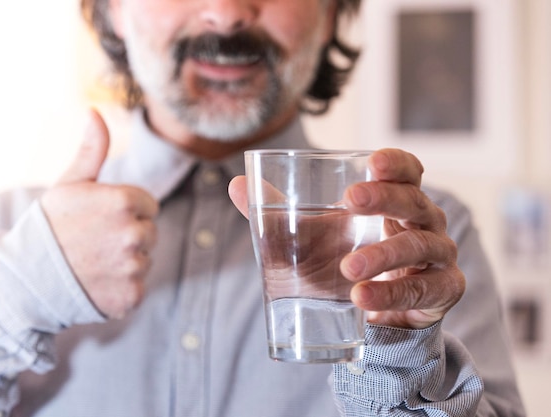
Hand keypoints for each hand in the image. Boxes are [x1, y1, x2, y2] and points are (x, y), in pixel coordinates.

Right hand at [41, 109, 158, 318]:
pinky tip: (96, 283)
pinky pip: (137, 287)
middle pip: (150, 232)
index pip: (148, 204)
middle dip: (128, 235)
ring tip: (93, 263)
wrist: (24, 278)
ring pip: (144, 259)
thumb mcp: (69, 183)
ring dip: (126, 262)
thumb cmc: (48, 226)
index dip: (126, 211)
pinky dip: (121, 288)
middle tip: (94, 242)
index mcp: (124, 201)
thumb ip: (92, 150)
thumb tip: (95, 112)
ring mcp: (133, 267)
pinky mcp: (131, 296)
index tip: (100, 219)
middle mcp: (134, 234)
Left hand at [229, 148, 464, 329]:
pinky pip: (423, 289)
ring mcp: (437, 255)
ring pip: (419, 245)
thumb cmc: (342, 262)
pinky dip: (393, 293)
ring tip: (348, 268)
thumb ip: (277, 212)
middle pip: (414, 200)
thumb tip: (236, 184)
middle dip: (384, 198)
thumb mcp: (309, 236)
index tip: (371, 161)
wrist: (373, 313)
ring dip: (383, 255)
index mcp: (396, 200)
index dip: (395, 162)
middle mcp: (423, 221)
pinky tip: (364, 298)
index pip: (408, 171)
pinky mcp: (441, 290)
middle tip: (350, 201)